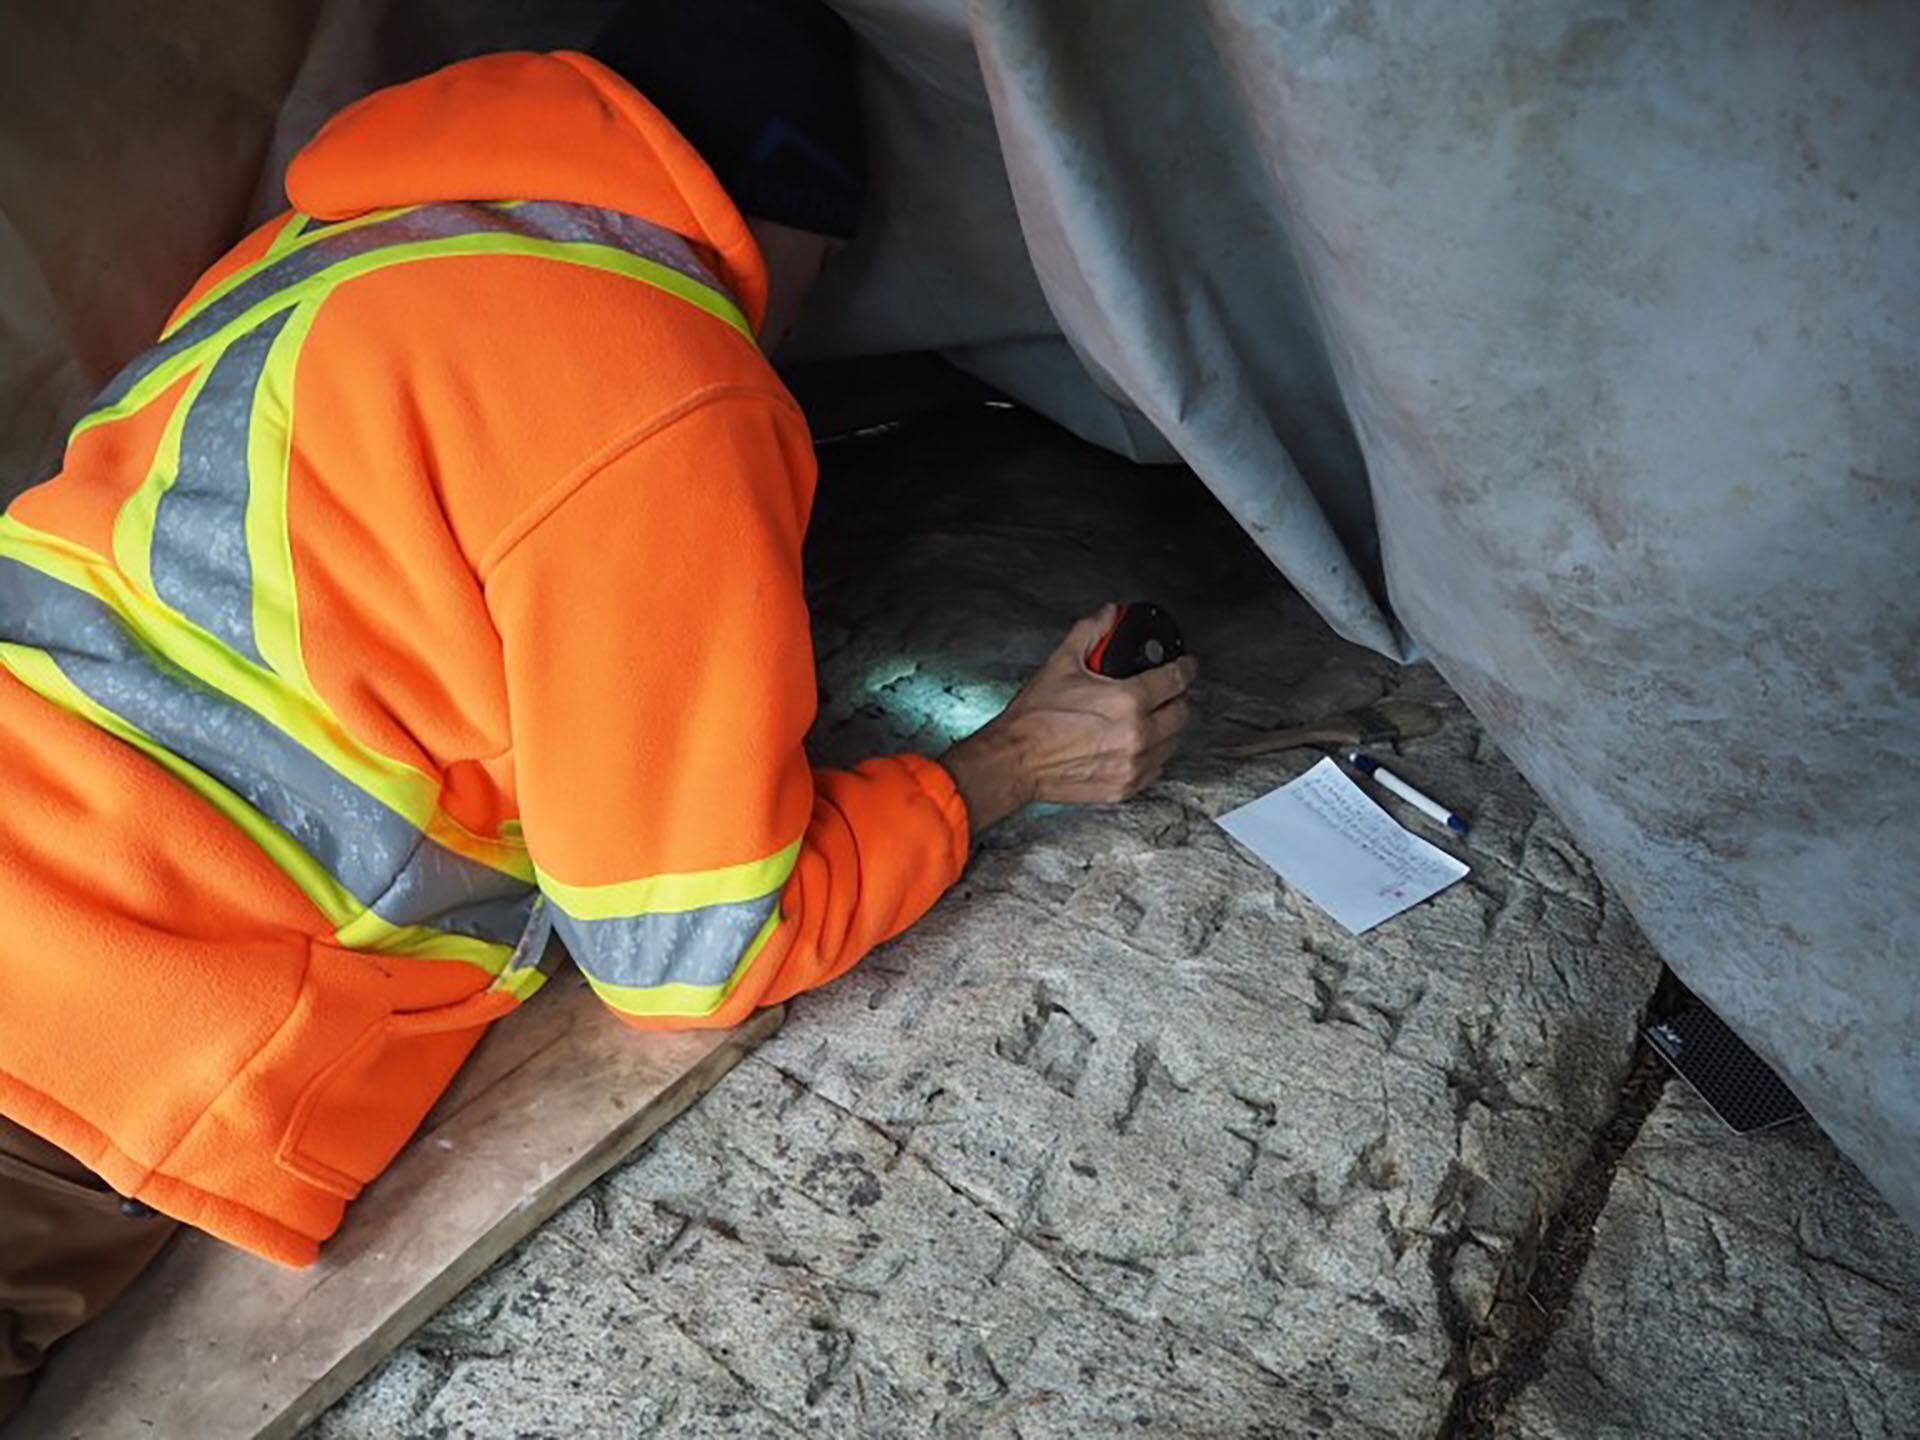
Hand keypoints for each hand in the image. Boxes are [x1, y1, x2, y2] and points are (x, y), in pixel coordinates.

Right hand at [942, 604, 1197, 833]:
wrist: (1016, 760)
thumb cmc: (1035, 718)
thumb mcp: (1061, 663)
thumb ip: (1090, 633)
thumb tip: (1108, 614)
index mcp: (1128, 701)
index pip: (1175, 679)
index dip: (1186, 667)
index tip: (1187, 664)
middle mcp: (1138, 735)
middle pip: (1181, 712)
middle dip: (1178, 697)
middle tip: (1168, 691)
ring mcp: (1134, 764)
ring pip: (1172, 742)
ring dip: (1167, 727)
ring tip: (1152, 717)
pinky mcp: (1125, 787)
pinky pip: (1156, 768)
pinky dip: (1154, 754)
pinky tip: (1140, 745)